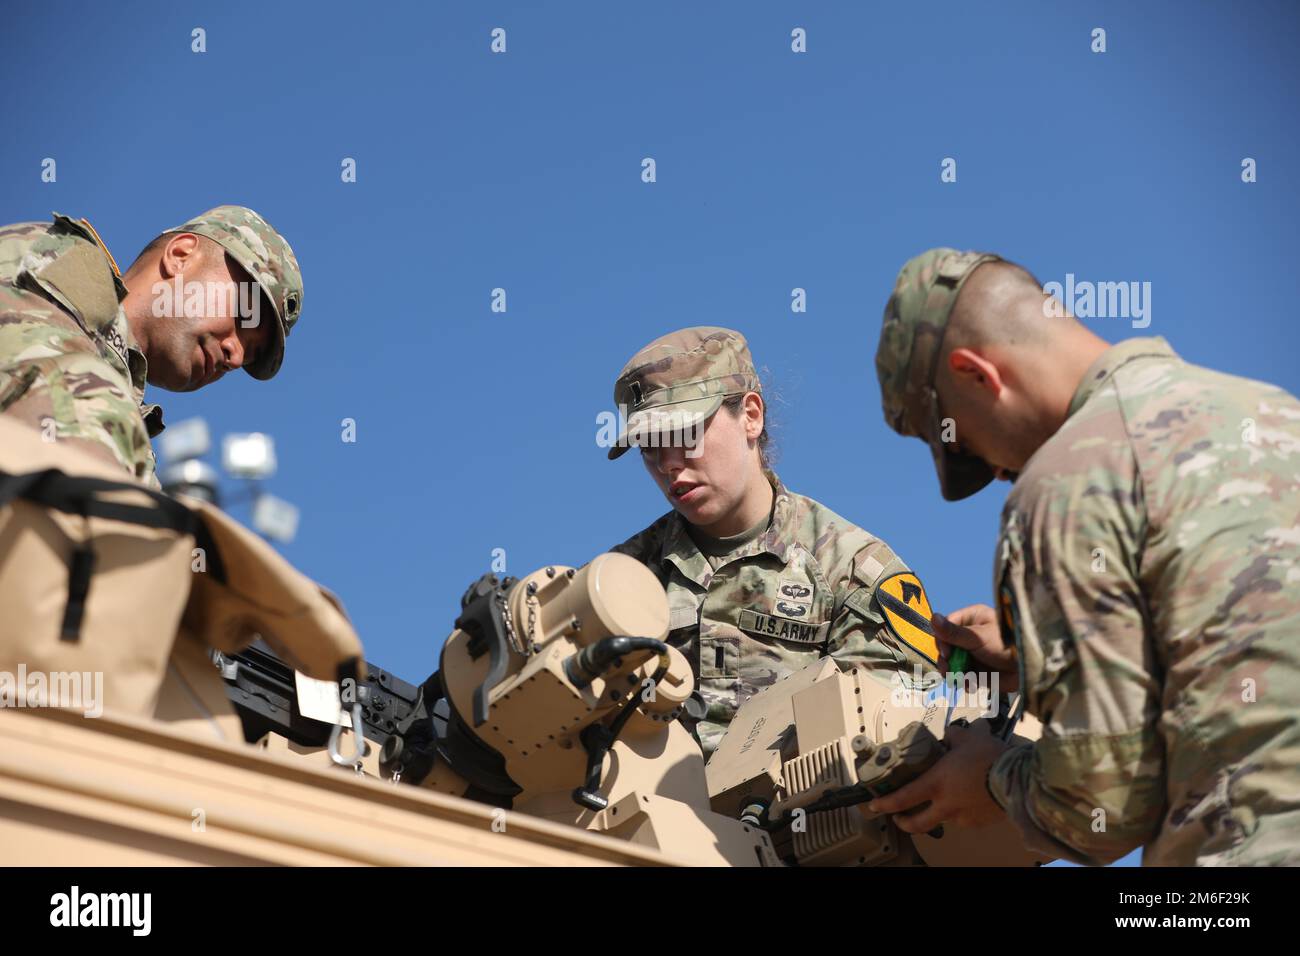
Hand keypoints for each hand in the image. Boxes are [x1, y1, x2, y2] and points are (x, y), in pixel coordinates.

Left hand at [866, 722, 1009, 830]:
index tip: (875, 806)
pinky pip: (965, 819)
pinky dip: (962, 811)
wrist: (1019, 780)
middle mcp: (945, 805)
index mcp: (936, 783)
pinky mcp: (979, 823)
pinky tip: (969, 800)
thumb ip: (954, 736)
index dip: (885, 804)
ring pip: (943, 819)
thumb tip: (949, 734)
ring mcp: (962, 817)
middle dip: (904, 822)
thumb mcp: (969, 738)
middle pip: (917, 823)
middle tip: (899, 818)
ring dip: (939, 812)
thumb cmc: (990, 757)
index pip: (903, 798)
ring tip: (947, 799)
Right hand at [934, 603, 1018, 691]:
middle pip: (946, 647)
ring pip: (952, 663)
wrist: (1029, 670)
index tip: (947, 654)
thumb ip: (954, 632)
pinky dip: (964, 682)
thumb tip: (933, 617)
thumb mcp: (978, 638)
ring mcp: (974, 653)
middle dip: (946, 661)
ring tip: (959, 680)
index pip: (946, 627)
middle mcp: (971, 635)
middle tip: (949, 671)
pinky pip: (963, 676)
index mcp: (972, 619)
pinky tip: (970, 685)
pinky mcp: (979, 670)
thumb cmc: (1007, 645)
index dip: (942, 641)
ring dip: (953, 673)